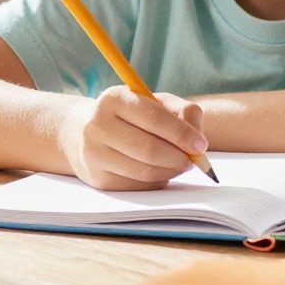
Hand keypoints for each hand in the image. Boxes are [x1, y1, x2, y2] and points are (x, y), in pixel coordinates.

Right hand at [61, 87, 206, 189]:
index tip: (201, 144)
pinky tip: (161, 171)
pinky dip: (157, 181)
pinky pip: (138, 186)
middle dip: (179, 157)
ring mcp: (94, 154)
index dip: (182, 134)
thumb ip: (182, 111)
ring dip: (171, 171)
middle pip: (149, 149)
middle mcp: (98, 125)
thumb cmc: (130, 116)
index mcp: (114, 98)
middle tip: (194, 160)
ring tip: (180, 165)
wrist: (82, 133)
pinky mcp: (98, 179)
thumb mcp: (154, 102)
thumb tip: (197, 138)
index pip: (154, 118)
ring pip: (144, 171)